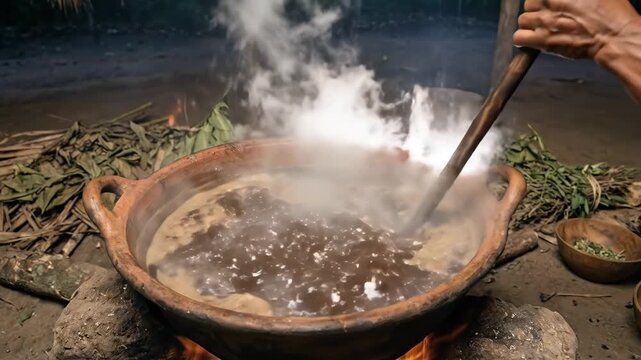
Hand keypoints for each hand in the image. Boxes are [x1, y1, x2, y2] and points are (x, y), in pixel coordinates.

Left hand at [513, 0, 639, 59]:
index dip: (543, 0)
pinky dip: (523, 39)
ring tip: (542, 28)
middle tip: (548, 15)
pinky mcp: (542, 40)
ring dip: (531, 24)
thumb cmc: (608, 13)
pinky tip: (533, 39)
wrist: (612, 36)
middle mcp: (548, 3)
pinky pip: (518, 37)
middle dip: (537, 9)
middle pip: (529, 4)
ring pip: (523, 20)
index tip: (549, 4)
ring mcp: (543, 22)